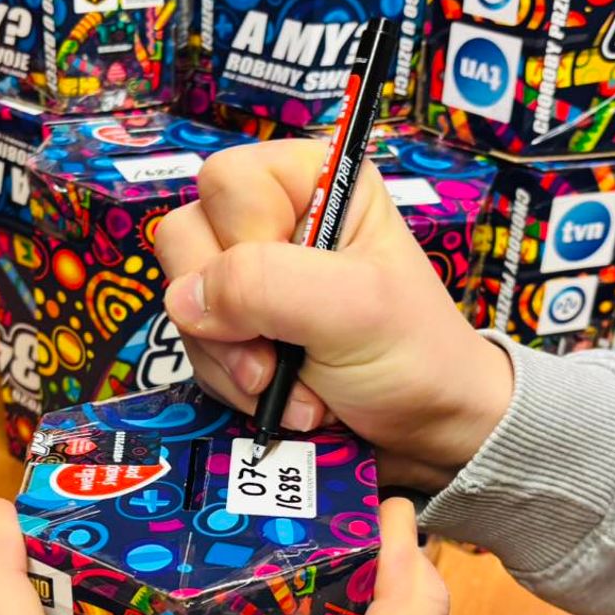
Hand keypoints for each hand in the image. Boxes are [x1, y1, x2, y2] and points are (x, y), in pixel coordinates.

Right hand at [154, 139, 513, 491]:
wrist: (430, 433)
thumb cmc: (415, 356)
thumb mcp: (352, 308)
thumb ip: (267, 285)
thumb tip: (185, 298)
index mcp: (315, 182)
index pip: (227, 182)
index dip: (244, 240)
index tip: (296, 291)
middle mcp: (276, 219)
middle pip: (187, 239)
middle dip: (229, 317)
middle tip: (278, 360)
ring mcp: (249, 278)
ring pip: (184, 301)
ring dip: (233, 360)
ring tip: (298, 389)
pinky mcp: (237, 329)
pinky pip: (194, 346)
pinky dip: (232, 383)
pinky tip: (281, 400)